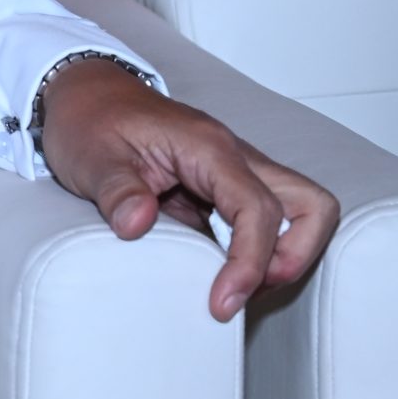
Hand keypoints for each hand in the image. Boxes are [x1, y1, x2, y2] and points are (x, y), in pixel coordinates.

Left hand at [36, 59, 340, 321]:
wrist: (86, 96)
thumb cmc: (89, 121)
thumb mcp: (90, 156)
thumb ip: (116, 190)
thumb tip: (137, 224)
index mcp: (208, 148)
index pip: (260, 209)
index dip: (250, 263)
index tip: (221, 303)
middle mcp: (234, 159)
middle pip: (311, 206)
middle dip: (292, 258)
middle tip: (241, 290)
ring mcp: (233, 175)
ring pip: (296, 215)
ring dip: (277, 258)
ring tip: (230, 288)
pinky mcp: (222, 192)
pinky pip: (260, 225)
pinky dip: (250, 255)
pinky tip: (215, 275)